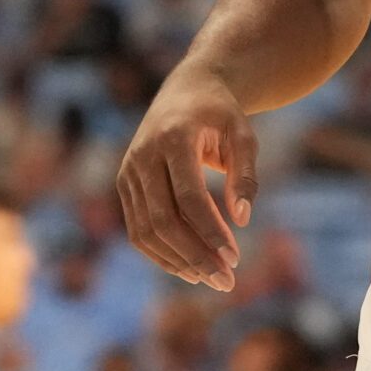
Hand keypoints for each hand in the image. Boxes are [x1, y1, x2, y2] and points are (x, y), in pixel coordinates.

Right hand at [119, 62, 257, 291]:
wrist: (186, 90)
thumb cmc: (221, 114)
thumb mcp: (243, 135)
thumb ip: (245, 175)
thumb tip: (243, 220)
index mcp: (174, 137)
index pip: (189, 197)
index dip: (211, 230)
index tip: (235, 257)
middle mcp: (143, 155)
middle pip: (163, 220)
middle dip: (195, 255)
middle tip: (226, 280)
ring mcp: (128, 171)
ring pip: (145, 230)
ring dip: (177, 261)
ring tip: (211, 279)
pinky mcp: (124, 184)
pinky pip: (138, 229)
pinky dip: (161, 253)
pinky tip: (189, 268)